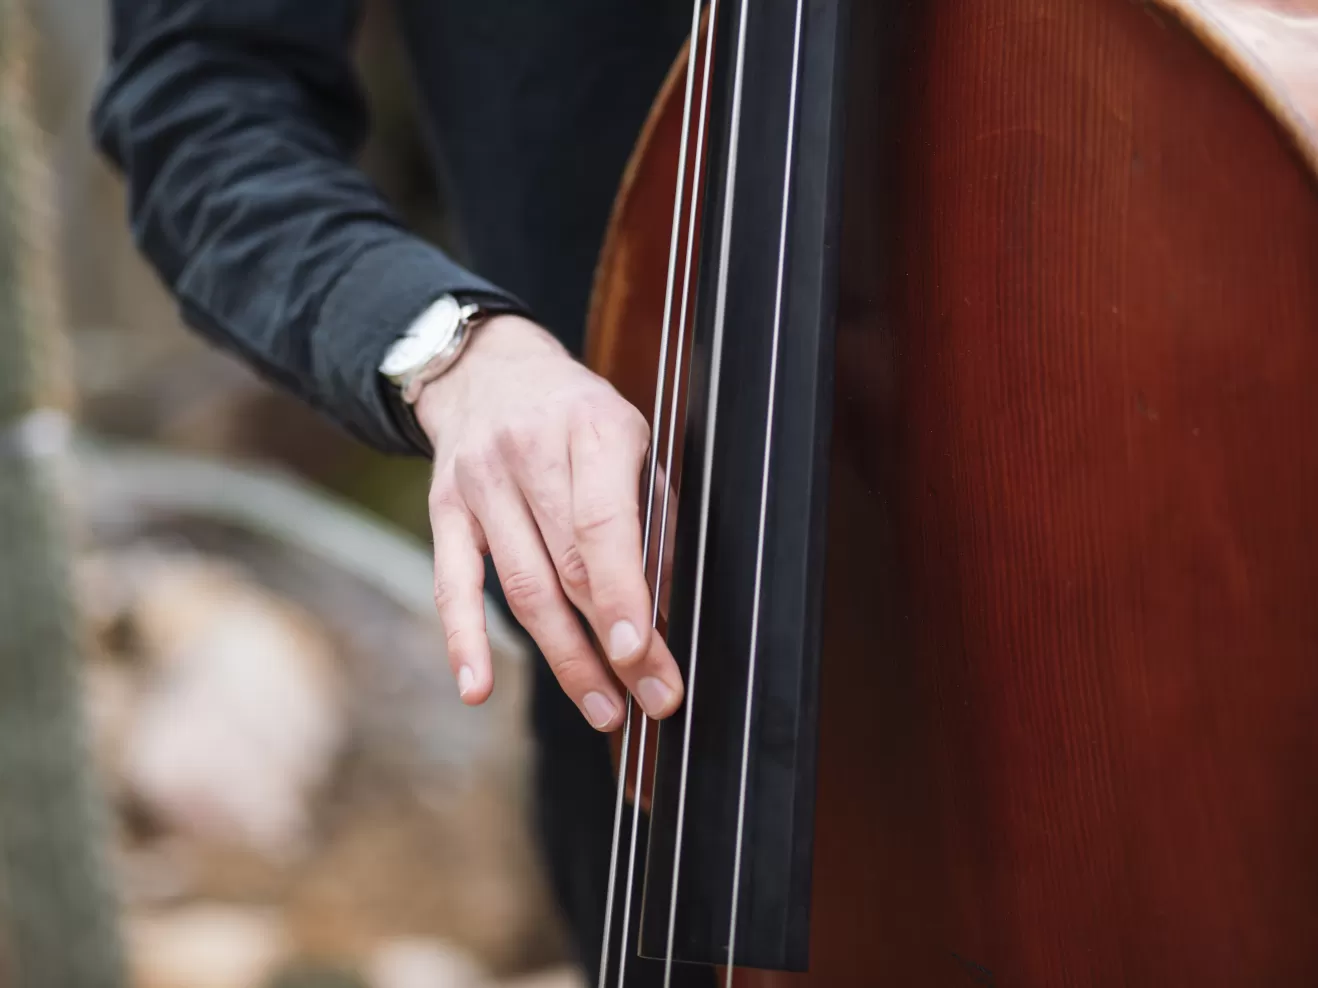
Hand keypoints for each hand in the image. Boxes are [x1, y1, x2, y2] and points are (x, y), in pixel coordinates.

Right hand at [415, 314, 682, 730]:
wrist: (489, 367)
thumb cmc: (578, 415)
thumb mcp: (634, 442)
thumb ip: (650, 520)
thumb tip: (660, 609)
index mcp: (592, 428)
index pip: (603, 525)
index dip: (621, 595)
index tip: (641, 653)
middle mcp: (530, 453)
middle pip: (566, 567)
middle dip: (610, 646)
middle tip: (649, 699)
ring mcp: (480, 483)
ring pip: (520, 587)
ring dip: (564, 657)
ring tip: (603, 708)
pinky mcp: (445, 509)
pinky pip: (451, 585)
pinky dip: (463, 641)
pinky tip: (477, 689)